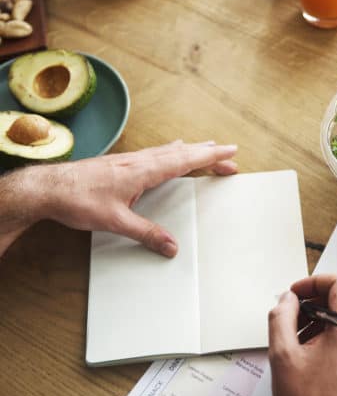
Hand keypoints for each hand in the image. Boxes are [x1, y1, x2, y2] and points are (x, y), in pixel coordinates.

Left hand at [0, 141, 236, 257]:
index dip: (210, 156)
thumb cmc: (77, 200)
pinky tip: (171, 151)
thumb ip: (146, 233)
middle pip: (183, 153)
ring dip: (192, 150)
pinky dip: (173, 151)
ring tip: (207, 148)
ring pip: (170, 150)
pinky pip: (157, 153)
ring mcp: (131, 160)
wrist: (48, 188)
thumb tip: (171, 246)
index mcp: (143, 170)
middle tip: (230, 155)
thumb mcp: (116, 221)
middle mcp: (140, 161)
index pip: (185, 160)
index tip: (230, 152)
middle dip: (209, 154)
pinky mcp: (122, 164)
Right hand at [268, 274, 336, 395]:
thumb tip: (287, 299)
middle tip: (290, 316)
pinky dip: (327, 336)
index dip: (314, 281)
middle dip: (312, 303)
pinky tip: (308, 354)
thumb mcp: (283, 355)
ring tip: (296, 340)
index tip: (296, 293)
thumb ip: (281, 317)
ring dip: (318, 321)